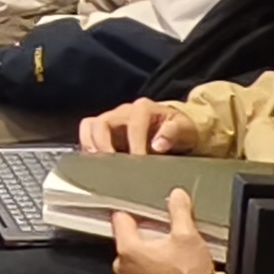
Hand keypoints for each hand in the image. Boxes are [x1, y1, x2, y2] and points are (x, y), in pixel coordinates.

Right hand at [81, 97, 203, 157]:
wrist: (175, 130)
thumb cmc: (180, 129)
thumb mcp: (185, 129)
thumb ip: (174, 132)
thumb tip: (158, 144)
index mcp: (143, 109)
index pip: (134, 123)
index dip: (135, 143)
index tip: (139, 161)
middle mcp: (123, 111)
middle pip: (102, 122)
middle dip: (104, 144)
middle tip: (111, 165)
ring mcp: (111, 121)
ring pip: (90, 126)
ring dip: (91, 145)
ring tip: (97, 164)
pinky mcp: (104, 132)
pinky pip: (88, 134)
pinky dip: (88, 147)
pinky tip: (95, 164)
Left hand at [110, 190, 216, 273]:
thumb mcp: (187, 235)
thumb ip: (179, 210)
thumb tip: (177, 196)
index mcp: (128, 249)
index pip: (121, 218)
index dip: (137, 211)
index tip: (151, 211)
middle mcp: (123, 265)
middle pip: (130, 235)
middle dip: (148, 231)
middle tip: (169, 233)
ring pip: (138, 252)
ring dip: (154, 248)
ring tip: (175, 250)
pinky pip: (144, 267)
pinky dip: (156, 262)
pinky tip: (174, 264)